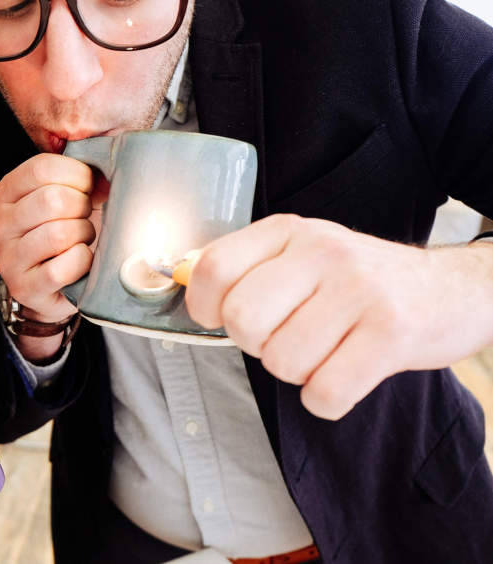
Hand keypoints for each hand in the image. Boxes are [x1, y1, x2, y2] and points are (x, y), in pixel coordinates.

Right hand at [0, 153, 97, 359]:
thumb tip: (113, 160)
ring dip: (83, 235)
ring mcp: (8, 259)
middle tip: (86, 217)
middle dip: (82, 207)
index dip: (78, 174)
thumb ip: (83, 173)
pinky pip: (61, 269)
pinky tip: (82, 260)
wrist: (61, 285)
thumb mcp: (68, 195)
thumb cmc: (69, 233)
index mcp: (6, 194)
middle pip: (51, 199)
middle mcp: (0, 225)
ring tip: (83, 239)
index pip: (42, 168)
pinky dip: (82, 262)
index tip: (88, 187)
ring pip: (58, 234)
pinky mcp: (24, 288)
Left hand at [184, 214, 492, 419]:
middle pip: (243, 321)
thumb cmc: (359, 281)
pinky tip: (345, 374)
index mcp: (289, 231)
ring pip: (282, 362)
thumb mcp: (302, 254)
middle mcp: (323, 252)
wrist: (453, 290)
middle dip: (255, 344)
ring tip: (326, 350)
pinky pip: (324, 392)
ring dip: (297, 372)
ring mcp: (360, 291)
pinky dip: (327, 398)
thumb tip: (178, 280)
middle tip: (284, 337)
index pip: (212, 268)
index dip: (203, 306)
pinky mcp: (392, 333)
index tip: (219, 318)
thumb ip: (246, 265)